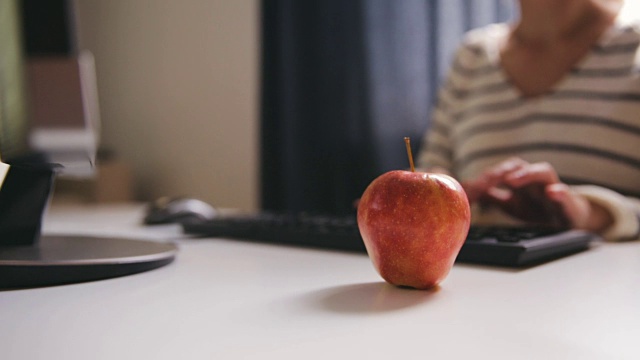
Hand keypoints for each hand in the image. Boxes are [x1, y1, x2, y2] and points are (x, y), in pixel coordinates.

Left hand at [462, 158, 612, 231]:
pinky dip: (559, 193)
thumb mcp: (511, 204)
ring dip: (526, 174)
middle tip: (486, 181)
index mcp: (519, 180)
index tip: (469, 189)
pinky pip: (566, 194)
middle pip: (518, 166)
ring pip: (543, 172)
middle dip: (501, 171)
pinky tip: (552, 193)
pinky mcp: (569, 202)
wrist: (570, 218)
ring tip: (511, 180)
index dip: (484, 179)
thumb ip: (491, 197)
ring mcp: (552, 188)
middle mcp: (534, 180)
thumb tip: (468, 191)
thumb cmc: (538, 208)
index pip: (500, 172)